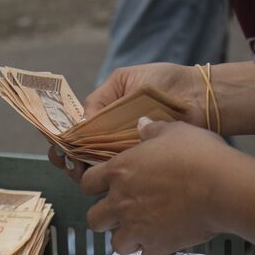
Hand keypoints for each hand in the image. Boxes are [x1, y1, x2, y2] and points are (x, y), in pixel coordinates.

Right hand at [48, 61, 208, 183]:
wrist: (197, 95)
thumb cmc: (164, 82)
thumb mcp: (125, 79)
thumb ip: (101, 98)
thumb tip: (81, 121)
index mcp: (107, 114)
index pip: (78, 130)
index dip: (64, 139)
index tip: (57, 145)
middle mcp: (114, 135)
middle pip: (83, 153)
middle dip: (69, 158)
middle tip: (65, 160)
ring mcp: (127, 151)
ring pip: (97, 166)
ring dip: (82, 170)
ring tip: (77, 168)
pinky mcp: (142, 162)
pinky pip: (120, 171)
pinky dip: (105, 174)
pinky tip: (96, 173)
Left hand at [79, 117, 230, 254]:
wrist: (222, 187)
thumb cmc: (198, 155)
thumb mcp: (175, 131)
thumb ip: (152, 130)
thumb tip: (142, 125)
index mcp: (120, 171)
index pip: (87, 183)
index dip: (94, 185)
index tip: (105, 186)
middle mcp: (121, 203)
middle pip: (94, 220)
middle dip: (106, 219)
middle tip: (124, 213)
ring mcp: (137, 228)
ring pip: (118, 244)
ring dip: (129, 239)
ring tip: (146, 231)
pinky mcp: (157, 246)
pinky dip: (157, 253)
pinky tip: (168, 244)